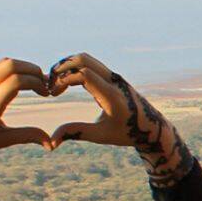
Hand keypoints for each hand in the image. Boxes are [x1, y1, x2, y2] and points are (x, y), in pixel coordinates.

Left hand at [0, 58, 52, 170]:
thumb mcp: (0, 141)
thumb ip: (26, 136)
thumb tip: (51, 143)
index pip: (14, 82)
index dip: (35, 82)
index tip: (46, 93)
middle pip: (10, 65)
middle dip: (32, 70)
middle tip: (44, 83)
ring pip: (3, 63)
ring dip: (23, 67)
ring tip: (35, 81)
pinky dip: (14, 69)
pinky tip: (21, 82)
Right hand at [46, 53, 192, 185]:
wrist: (151, 127)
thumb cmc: (126, 133)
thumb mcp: (101, 136)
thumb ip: (76, 133)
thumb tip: (51, 142)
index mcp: (111, 94)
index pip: (84, 74)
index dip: (64, 79)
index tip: (53, 93)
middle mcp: (114, 81)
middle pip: (83, 59)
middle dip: (62, 68)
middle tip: (50, 84)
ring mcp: (114, 76)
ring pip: (87, 58)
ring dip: (68, 66)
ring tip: (56, 83)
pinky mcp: (113, 77)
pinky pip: (91, 64)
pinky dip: (76, 68)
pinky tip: (67, 84)